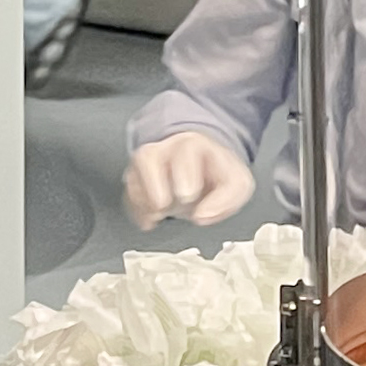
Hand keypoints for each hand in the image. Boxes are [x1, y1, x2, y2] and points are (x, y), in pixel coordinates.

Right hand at [124, 130, 255, 229]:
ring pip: (133, 175)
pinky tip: (150, 220)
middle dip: (155, 185)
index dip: (184, 174)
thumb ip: (226, 200)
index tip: (188, 196)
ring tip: (157, 215)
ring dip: (142, 200)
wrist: (200, 168)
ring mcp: (147, 164)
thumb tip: (202, 216)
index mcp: (193, 145)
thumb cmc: (217, 174)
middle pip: (149, 158)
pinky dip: (137, 210)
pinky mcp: (136, 179)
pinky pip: (129, 193)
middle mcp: (165, 149)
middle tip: (164, 205)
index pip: (185, 152)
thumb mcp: (237, 184)